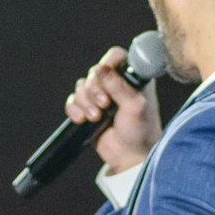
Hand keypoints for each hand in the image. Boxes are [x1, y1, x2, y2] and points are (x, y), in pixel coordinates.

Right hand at [66, 44, 161, 173]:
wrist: (130, 157)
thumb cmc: (141, 131)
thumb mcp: (134, 106)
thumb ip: (119, 86)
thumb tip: (100, 68)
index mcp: (133, 78)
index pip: (115, 57)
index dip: (107, 65)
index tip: (106, 80)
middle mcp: (116, 84)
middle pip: (94, 72)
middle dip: (94, 90)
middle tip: (104, 105)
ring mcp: (101, 96)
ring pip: (81, 86)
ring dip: (85, 103)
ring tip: (96, 118)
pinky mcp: (88, 110)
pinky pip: (72, 101)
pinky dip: (74, 110)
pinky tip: (82, 120)